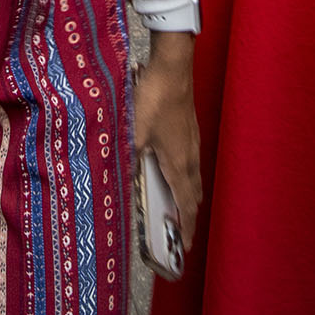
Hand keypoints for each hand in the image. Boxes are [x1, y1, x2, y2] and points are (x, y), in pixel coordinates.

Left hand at [134, 31, 201, 252]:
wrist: (173, 67)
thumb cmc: (154, 100)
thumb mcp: (134, 132)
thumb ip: (128, 158)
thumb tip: (120, 181)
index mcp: (179, 164)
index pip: (187, 206)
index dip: (187, 228)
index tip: (187, 247)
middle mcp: (191, 157)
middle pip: (194, 195)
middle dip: (189, 216)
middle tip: (182, 232)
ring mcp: (193, 142)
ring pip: (195, 177)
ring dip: (189, 195)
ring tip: (179, 206)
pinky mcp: (190, 128)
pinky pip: (192, 162)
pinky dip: (187, 176)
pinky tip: (174, 170)